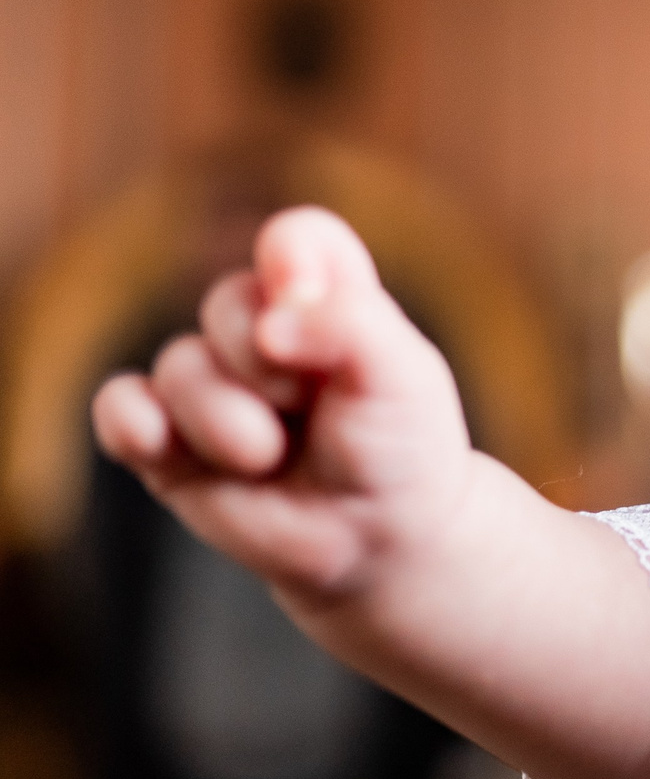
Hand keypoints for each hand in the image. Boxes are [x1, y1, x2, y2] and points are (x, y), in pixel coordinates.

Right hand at [90, 205, 477, 598]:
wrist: (377, 539)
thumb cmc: (398, 447)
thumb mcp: (402, 375)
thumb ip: (350, 325)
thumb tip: (271, 326)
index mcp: (327, 296)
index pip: (295, 239)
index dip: (291, 258)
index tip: (303, 295)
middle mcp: (261, 329)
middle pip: (227, 302)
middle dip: (267, 364)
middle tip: (309, 407)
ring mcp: (211, 383)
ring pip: (179, 367)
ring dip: (227, 422)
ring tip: (274, 458)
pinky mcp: (168, 440)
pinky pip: (119, 407)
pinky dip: (131, 421)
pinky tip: (154, 442)